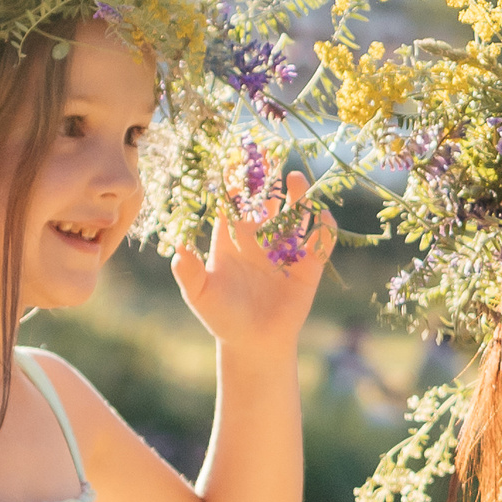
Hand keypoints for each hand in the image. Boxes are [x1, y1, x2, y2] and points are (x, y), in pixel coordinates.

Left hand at [171, 171, 335, 353]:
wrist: (253, 343)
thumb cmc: (222, 317)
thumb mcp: (201, 295)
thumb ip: (189, 272)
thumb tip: (177, 249)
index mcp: (233, 238)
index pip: (234, 202)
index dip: (235, 182)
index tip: (236, 161)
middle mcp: (261, 237)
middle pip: (268, 200)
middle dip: (270, 180)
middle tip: (272, 158)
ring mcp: (286, 249)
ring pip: (296, 213)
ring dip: (299, 195)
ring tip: (295, 180)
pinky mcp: (308, 266)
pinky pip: (320, 241)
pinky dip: (324, 228)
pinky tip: (320, 220)